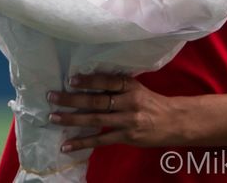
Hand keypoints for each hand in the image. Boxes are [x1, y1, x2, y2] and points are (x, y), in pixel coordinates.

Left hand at [48, 73, 179, 152]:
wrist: (174, 122)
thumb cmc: (150, 101)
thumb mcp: (136, 87)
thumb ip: (115, 85)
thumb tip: (86, 81)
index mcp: (130, 86)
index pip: (107, 82)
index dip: (89, 81)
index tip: (70, 80)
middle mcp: (128, 102)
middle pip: (96, 101)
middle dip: (72, 99)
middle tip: (52, 96)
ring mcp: (127, 121)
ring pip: (96, 120)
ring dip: (72, 119)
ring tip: (54, 117)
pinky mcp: (126, 137)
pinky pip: (101, 140)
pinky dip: (82, 142)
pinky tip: (67, 145)